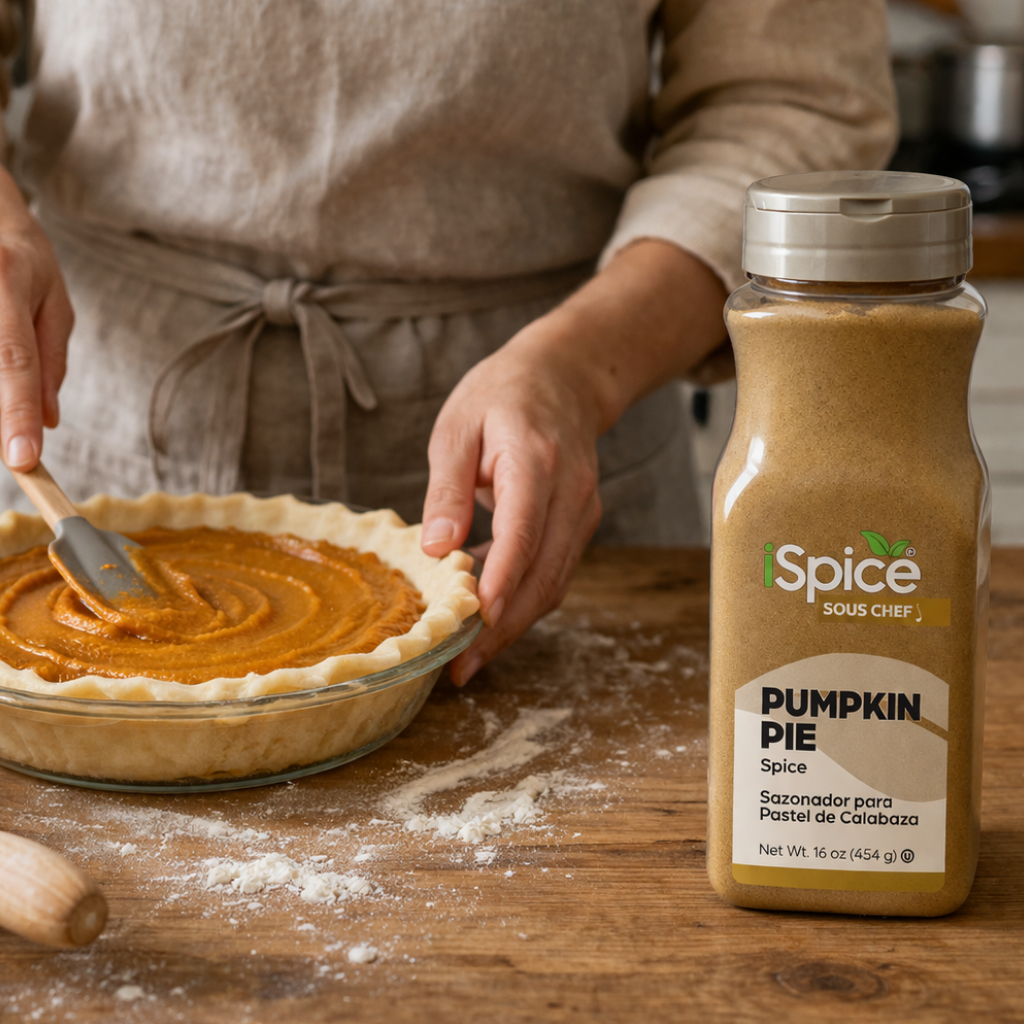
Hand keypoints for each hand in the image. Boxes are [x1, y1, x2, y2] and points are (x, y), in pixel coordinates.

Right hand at [0, 168, 73, 470]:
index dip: (16, 413)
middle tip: (17, 438)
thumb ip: (51, 362)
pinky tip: (3, 385)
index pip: (15, 360)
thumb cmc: (23, 258)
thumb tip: (49, 421)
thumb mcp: (54, 302)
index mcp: (7, 281)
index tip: (23, 459)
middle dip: (0, 409)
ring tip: (12, 381)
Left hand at [423, 323, 603, 683]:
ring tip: (470, 659)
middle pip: (542, 573)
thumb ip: (447, 487)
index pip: (523, 533)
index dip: (500, 582)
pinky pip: (556, 572)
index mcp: (536, 462)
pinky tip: (490, 619)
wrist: (565, 376)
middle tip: (461, 668)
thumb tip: (436, 549)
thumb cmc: (501, 395)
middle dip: (503, 627)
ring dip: (514, 625)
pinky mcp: (582, 523)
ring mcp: (584, 511)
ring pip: (553, 582)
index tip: (474, 624)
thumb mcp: (458, 426)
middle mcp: (570, 493)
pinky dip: (525, 601)